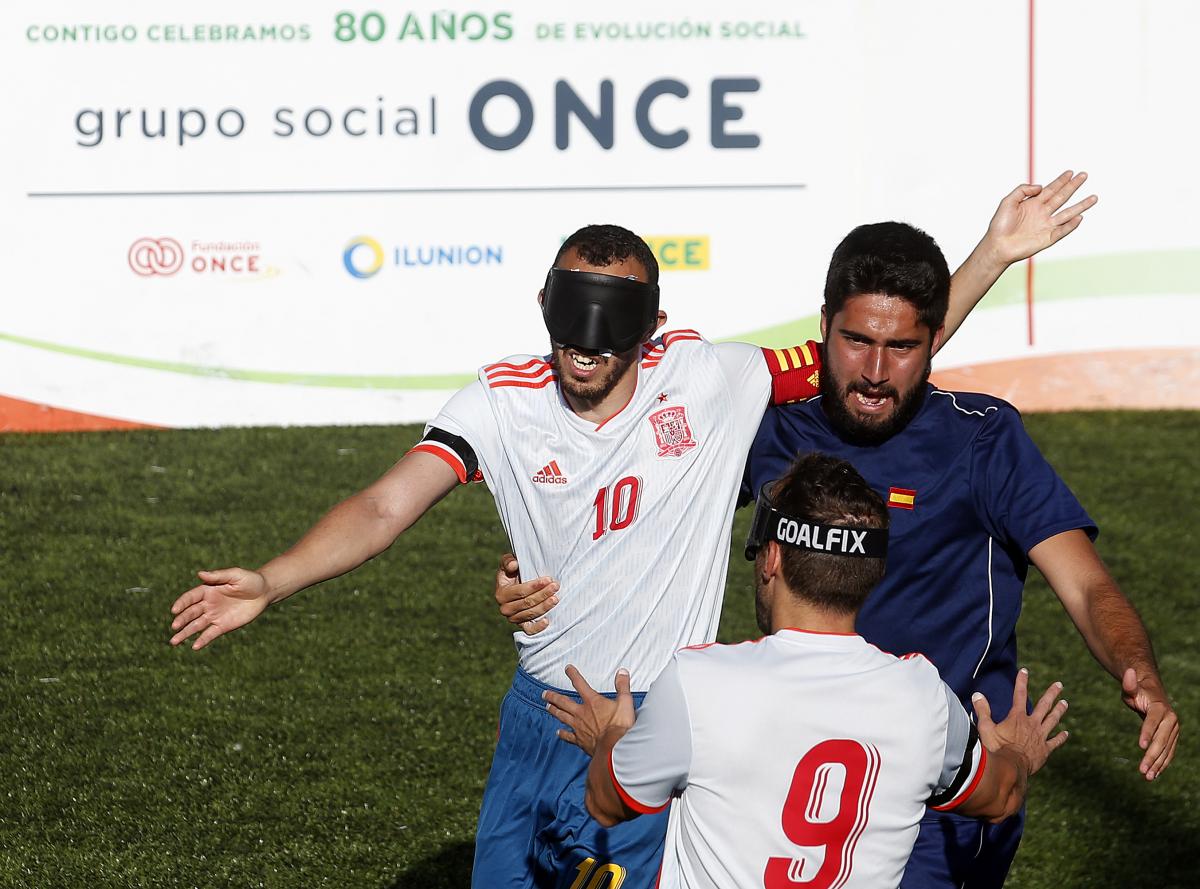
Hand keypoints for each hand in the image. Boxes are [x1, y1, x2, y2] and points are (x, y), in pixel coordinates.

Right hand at [169, 567, 270, 649]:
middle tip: (174, 626)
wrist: (264, 593)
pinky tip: (194, 647)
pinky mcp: (223, 626)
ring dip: (185, 633)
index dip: (181, 603)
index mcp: (208, 590)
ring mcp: (214, 616)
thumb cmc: (250, 580)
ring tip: (174, 641)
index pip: (190, 598)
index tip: (174, 610)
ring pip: (196, 626)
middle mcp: (208, 604)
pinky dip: (202, 640)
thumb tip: (199, 574)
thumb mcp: (235, 575)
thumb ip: (218, 576)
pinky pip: (210, 634)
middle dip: (182, 620)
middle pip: (191, 613)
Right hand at [494, 553, 557, 634]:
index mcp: (501, 594)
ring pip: (531, 614)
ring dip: (545, 606)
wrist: (516, 585)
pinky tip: (547, 621)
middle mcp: (505, 609)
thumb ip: (508, 561)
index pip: (520, 591)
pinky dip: (538, 627)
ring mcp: (513, 619)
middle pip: (527, 603)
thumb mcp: (508, 563)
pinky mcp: (521, 625)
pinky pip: (529, 630)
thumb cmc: (513, 572)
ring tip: (556, 598)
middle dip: (543, 594)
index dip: (534, 586)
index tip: (548, 579)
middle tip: (556, 586)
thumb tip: (514, 565)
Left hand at [543, 665, 634, 756]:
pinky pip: (568, 736)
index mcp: (592, 702)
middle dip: (553, 696)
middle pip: (563, 702)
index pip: (580, 684)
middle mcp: (582, 713)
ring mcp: (579, 727)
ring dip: (554, 711)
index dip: (573, 675)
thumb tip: (622, 672)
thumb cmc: (620, 726)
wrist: (615, 748)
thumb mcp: (625, 702)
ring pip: (562, 716)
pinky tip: (558, 733)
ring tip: (547, 707)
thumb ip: (622, 686)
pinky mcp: (580, 740)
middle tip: (545, 694)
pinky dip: (562, 734)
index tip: (568, 669)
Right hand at [973, 668, 1069, 776]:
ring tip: (1065, 703)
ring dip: (1059, 711)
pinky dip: (1060, 737)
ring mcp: (1040, 737)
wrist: (1010, 768)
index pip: (1019, 694)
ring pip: (1052, 721)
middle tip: (1059, 684)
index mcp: (1017, 718)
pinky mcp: (1045, 750)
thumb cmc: (996, 749)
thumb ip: (982, 711)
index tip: (1025, 670)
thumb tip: (977, 695)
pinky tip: (1066, 733)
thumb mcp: (985, 728)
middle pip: (1043, 706)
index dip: (1021, 681)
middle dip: (1051, 694)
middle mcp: (1031, 724)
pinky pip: (1055, 742)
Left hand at [981, 170, 1097, 265]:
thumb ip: (1023, 190)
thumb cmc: (999, 225)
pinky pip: (1062, 230)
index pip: (1051, 189)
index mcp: (1033, 204)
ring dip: (1081, 205)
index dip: (1060, 181)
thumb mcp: (1007, 202)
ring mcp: (1046, 225)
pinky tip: (1079, 217)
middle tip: (1084, 175)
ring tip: (1094, 197)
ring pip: (1067, 213)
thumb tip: (1040, 186)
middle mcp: (1042, 213)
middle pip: (1062, 197)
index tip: (1070, 172)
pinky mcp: (1047, 238)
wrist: (997, 246)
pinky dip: (1071, 225)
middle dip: (1073, 186)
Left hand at [1121, 667, 1178, 780]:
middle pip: (1162, 740)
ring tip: (1147, 776)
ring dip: (1158, 764)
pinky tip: (1155, 774)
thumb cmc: (1136, 690)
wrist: (1151, 693)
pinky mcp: (1172, 737)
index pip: (1153, 722)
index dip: (1147, 733)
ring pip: (1166, 749)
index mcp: (1160, 708)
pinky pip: (1169, 752)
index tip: (1141, 746)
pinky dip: (1162, 763)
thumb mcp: (1130, 687)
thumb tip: (1129, 672)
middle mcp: (1171, 720)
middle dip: (1152, 756)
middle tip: (1142, 770)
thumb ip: (1128, 683)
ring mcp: (1173, 730)